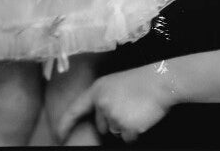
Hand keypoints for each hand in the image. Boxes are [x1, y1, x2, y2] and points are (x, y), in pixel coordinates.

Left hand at [57, 66, 174, 143]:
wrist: (160, 81)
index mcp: (97, 90)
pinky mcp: (126, 127)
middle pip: (101, 125)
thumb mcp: (115, 84)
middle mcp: (102, 103)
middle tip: (129, 106)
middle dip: (113, 121)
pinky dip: (135, 132)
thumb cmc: (140, 82)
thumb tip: (99, 119)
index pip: (75, 109)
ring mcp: (113, 116)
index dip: (65, 124)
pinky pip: (127, 138)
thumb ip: (103, 99)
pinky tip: (141, 116)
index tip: (58, 135)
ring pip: (115, 132)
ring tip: (136, 109)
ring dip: (125, 126)